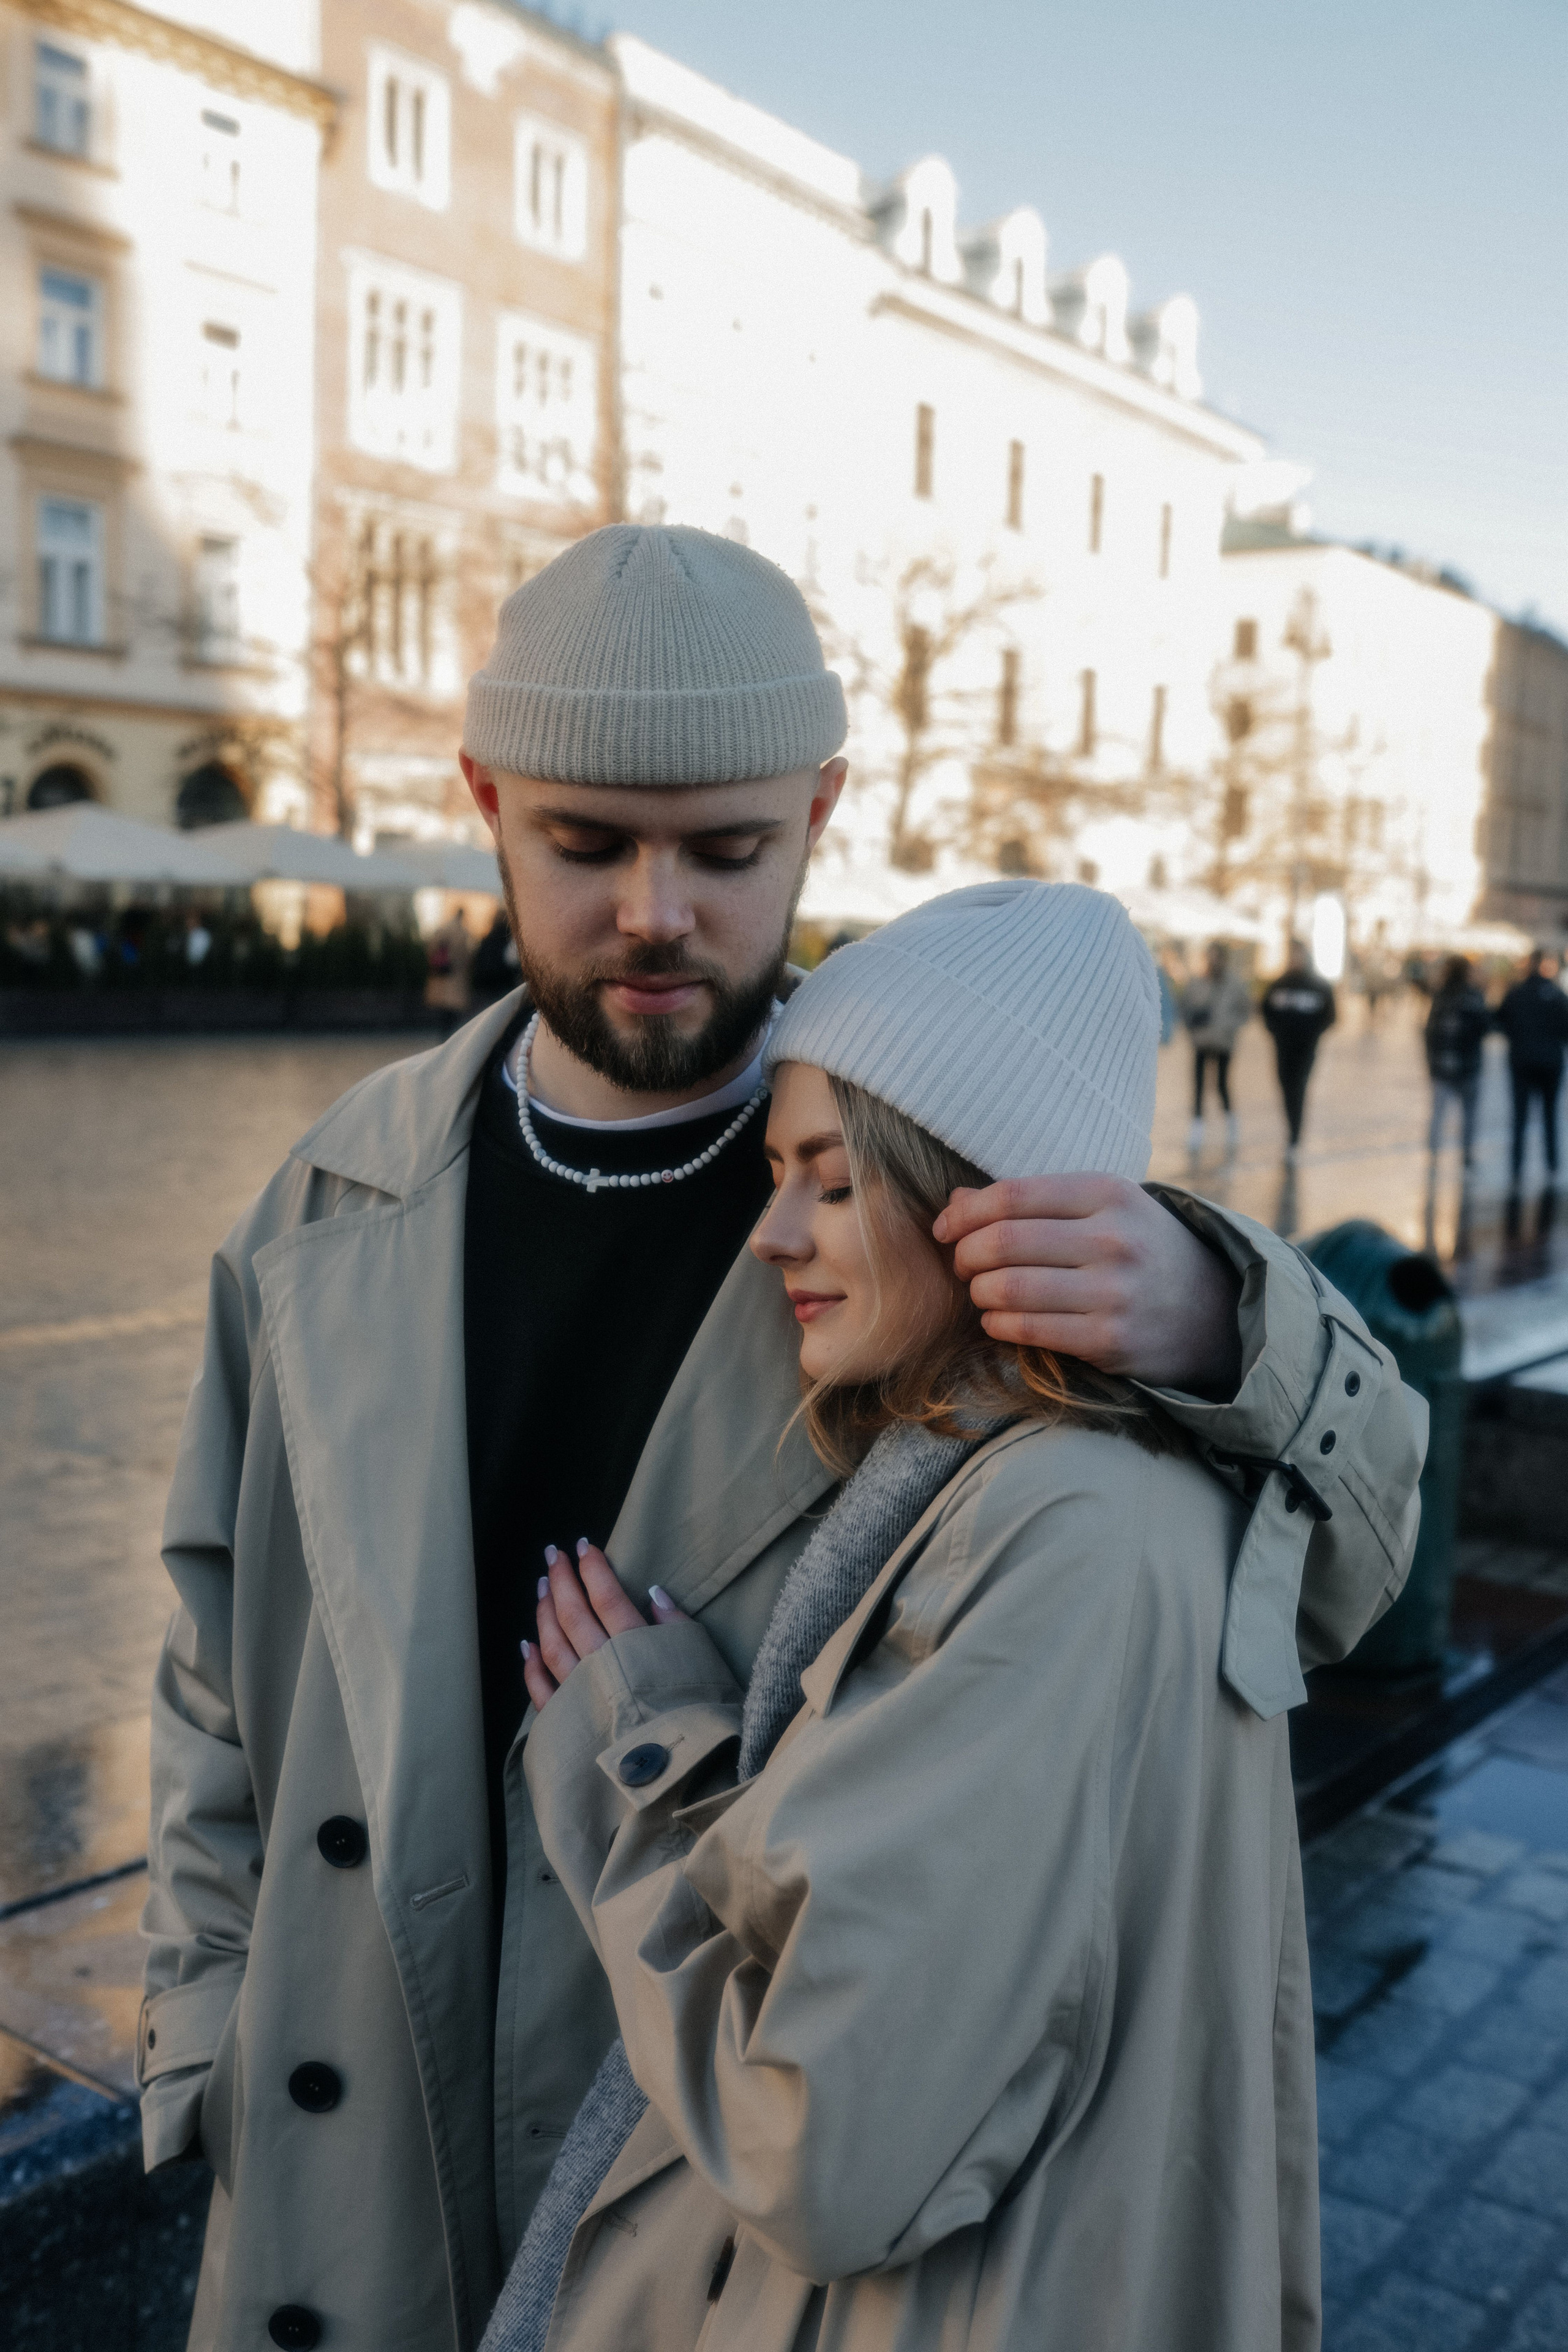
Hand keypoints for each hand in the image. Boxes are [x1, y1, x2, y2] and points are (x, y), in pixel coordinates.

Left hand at [522, 1541, 687, 1713]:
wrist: (682, 1774)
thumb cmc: (699, 1713)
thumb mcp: (700, 1661)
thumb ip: (675, 1625)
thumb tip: (652, 1593)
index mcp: (634, 1645)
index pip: (606, 1595)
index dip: (593, 1567)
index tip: (584, 1545)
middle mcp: (600, 1664)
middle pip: (573, 1613)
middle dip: (560, 1579)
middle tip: (552, 1554)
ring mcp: (579, 1693)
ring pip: (552, 1644)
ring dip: (543, 1613)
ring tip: (540, 1587)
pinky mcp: (568, 1722)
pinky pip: (540, 1689)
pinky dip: (531, 1665)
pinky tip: (525, 1646)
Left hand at [933, 1175, 1242, 1395]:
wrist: (1213, 1311)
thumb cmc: (1140, 1251)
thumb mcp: (1103, 1209)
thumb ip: (1033, 1201)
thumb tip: (955, 1201)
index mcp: (1108, 1193)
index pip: (1011, 1195)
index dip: (964, 1214)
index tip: (945, 1229)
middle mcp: (1113, 1238)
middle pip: (1002, 1241)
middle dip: (964, 1256)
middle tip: (962, 1266)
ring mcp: (1113, 1291)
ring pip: (1008, 1288)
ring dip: (979, 1293)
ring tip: (983, 1293)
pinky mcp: (1109, 1338)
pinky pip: (1026, 1328)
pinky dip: (998, 1324)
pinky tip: (999, 1320)